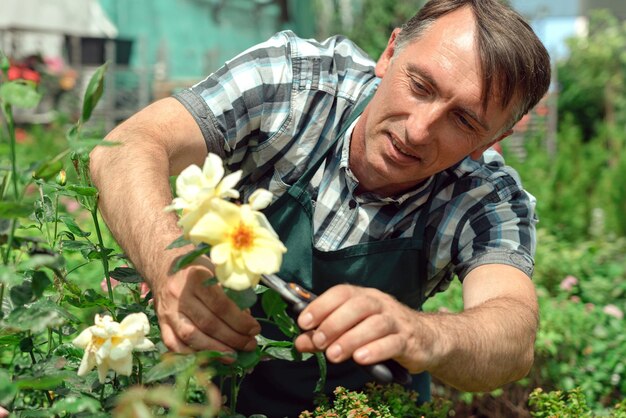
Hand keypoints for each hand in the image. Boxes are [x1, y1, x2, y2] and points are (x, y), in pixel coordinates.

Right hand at [151, 260, 260, 355]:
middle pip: (208, 323)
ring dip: (215, 350)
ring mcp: (168, 310)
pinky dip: (192, 354)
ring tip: (233, 356)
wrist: (163, 264)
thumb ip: (231, 291)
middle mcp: (180, 295)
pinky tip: (209, 358)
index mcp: (196, 277)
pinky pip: (173, 344)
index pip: (221, 305)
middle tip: (250, 345)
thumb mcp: (216, 270)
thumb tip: (246, 318)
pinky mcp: (160, 322)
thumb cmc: (196, 267)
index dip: (240, 321)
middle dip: (233, 338)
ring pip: (191, 336)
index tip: (255, 329)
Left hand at [294, 284, 436, 372]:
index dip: (321, 305)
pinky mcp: (408, 340)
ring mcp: (396, 321)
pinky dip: (375, 350)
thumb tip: (300, 342)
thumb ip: (326, 336)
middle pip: (358, 306)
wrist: (426, 338)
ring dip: (351, 339)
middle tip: (318, 341)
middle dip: (334, 323)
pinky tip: (361, 359)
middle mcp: (380, 304)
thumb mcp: (352, 331)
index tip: (304, 322)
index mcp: (364, 296)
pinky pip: (393, 342)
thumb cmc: (382, 333)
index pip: (342, 293)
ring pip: (375, 324)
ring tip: (333, 355)